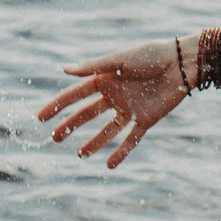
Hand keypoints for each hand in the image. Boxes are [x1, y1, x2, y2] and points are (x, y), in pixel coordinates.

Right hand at [35, 41, 187, 167]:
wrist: (181, 64)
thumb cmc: (151, 55)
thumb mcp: (120, 59)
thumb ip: (93, 67)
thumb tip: (64, 70)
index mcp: (105, 79)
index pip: (75, 95)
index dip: (57, 105)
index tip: (40, 117)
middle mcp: (115, 95)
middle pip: (87, 114)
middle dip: (70, 126)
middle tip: (54, 138)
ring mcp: (130, 109)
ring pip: (107, 130)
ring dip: (94, 142)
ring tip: (80, 154)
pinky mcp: (146, 120)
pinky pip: (131, 139)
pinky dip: (121, 152)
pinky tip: (109, 165)